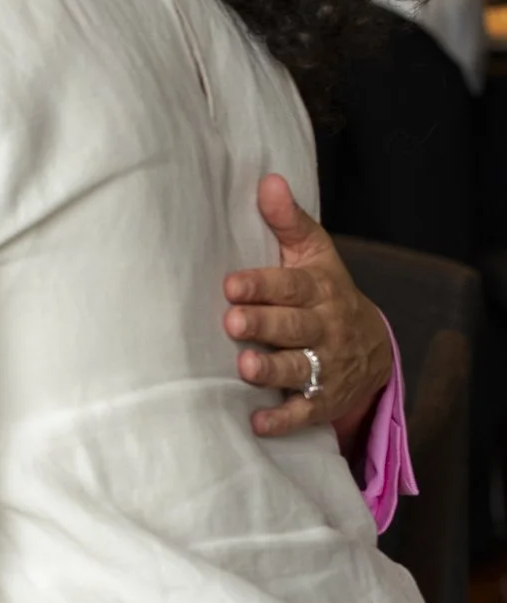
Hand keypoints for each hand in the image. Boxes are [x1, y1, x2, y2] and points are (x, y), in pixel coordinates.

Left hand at [225, 175, 390, 441]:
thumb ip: (288, 221)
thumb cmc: (323, 290)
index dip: (263, 285)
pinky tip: (257, 422)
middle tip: (232, 322)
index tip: (232, 284)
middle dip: (264, 325)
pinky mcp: (321, 399)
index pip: (292, 286)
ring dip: (271, 370)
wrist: (370, 345)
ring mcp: (325, 367)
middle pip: (293, 328)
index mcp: (320, 290)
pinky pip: (304, 412)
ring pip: (298, 369)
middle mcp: (325, 329)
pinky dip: (282, 420)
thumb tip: (268, 180)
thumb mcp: (314, 253)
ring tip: (244, 367)